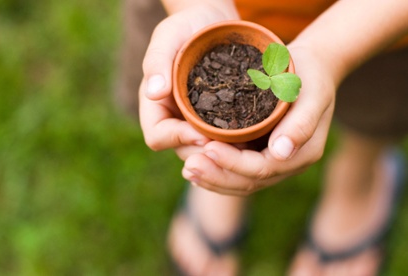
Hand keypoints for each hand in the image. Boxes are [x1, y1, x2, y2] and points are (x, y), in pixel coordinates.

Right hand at [139, 3, 238, 150]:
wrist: (213, 23)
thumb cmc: (186, 26)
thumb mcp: (169, 36)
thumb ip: (157, 61)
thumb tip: (153, 92)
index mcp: (156, 105)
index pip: (157, 135)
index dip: (176, 139)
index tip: (201, 134)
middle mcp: (175, 119)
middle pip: (183, 150)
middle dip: (205, 153)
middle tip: (231, 149)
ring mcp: (197, 123)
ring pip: (206, 152)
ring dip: (223, 155)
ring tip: (246, 148)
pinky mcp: (219, 121)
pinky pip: (225, 141)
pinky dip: (236, 145)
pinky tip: (254, 140)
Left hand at [181, 45, 336, 195]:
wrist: (311, 69)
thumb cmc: (310, 74)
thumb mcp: (311, 91)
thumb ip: (300, 123)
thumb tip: (281, 152)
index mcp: (303, 153)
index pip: (263, 168)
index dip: (234, 162)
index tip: (209, 148)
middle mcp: (287, 163)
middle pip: (249, 181)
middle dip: (217, 176)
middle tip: (189, 166)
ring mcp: (273, 162)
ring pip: (240, 182)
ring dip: (212, 179)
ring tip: (187, 170)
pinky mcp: (259, 154)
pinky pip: (236, 172)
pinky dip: (215, 172)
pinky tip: (193, 167)